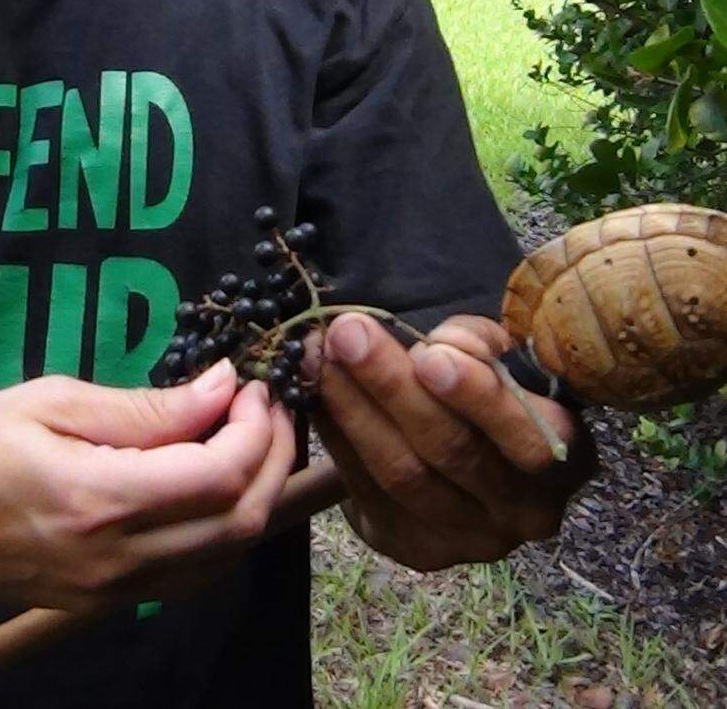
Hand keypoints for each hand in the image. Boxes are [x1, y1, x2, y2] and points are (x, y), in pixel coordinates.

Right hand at [0, 361, 295, 614]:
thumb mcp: (52, 400)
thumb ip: (145, 407)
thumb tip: (222, 388)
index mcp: (102, 501)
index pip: (220, 475)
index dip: (255, 428)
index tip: (253, 382)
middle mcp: (119, 560)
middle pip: (240, 523)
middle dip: (272, 459)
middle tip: (264, 404)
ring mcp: (116, 591)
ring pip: (226, 555)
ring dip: (255, 494)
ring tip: (246, 434)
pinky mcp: (109, 601)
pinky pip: (193, 572)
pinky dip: (222, 526)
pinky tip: (211, 478)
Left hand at [309, 312, 594, 571]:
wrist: (472, 446)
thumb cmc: (490, 388)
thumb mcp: (500, 356)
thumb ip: (478, 345)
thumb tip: (440, 344)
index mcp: (566, 463)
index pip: (527, 440)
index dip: (478, 397)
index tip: (430, 353)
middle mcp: (524, 514)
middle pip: (450, 453)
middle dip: (391, 385)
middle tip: (347, 332)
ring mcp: (469, 542)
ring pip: (402, 475)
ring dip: (353, 409)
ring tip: (319, 356)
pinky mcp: (416, 549)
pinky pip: (367, 493)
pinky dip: (337, 439)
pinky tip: (315, 395)